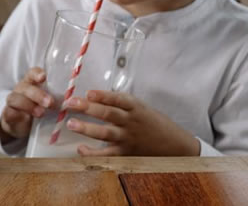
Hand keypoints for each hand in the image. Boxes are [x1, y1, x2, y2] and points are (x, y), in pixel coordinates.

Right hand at [0, 67, 55, 143]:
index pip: (32, 73)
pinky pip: (10, 112)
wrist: (20, 123)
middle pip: (26, 87)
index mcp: (32, 82)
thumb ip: (58, 98)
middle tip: (50, 103)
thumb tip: (79, 101)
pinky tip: (26, 119)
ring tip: (41, 113)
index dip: (37, 74)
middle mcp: (21, 89)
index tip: (44, 77)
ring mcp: (13, 100)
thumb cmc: (38, 107)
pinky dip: (18, 115)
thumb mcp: (48, 101)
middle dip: (38, 94)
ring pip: (16, 98)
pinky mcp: (9, 114)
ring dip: (28, 105)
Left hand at [64, 90, 200, 155]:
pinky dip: (94, 153)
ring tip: (71, 123)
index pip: (118, 99)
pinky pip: (108, 154)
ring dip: (87, 128)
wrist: (176, 145)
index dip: (104, 96)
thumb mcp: (141, 107)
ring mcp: (128, 138)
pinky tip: (81, 149)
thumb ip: (121, 104)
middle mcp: (131, 122)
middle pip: (108, 114)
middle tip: (70, 103)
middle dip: (88, 108)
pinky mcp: (126, 153)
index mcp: (135, 107)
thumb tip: (92, 97)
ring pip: (106, 133)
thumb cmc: (154, 123)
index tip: (89, 92)